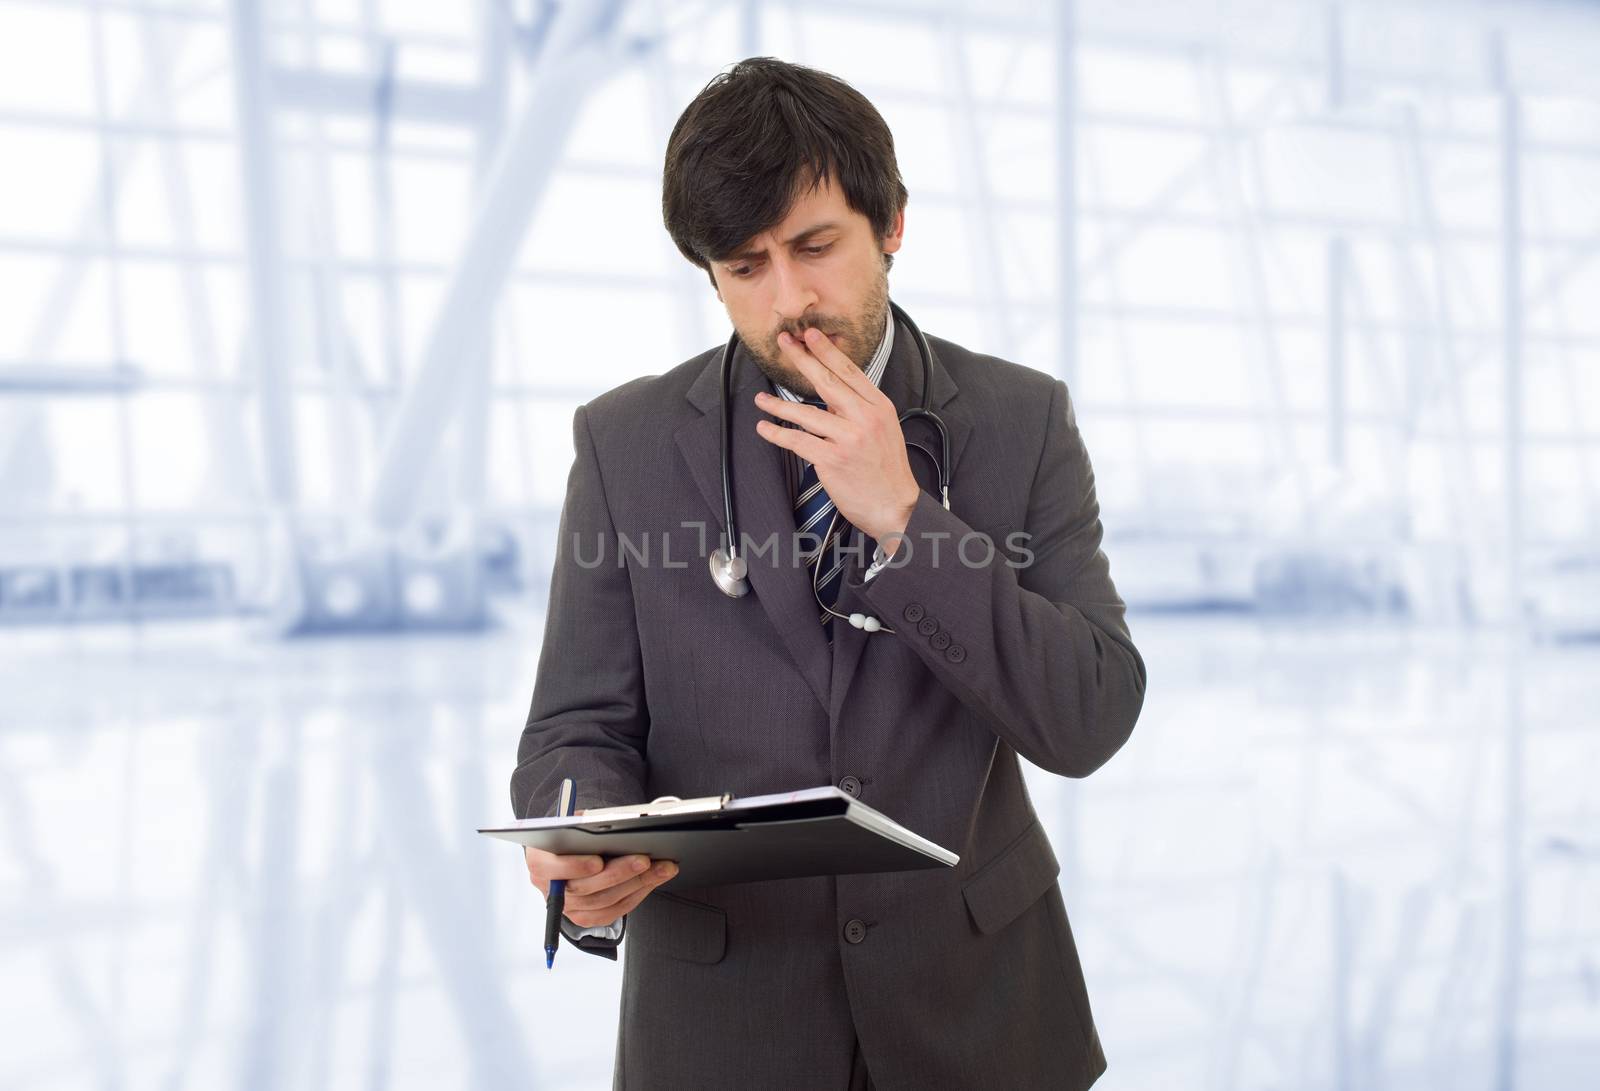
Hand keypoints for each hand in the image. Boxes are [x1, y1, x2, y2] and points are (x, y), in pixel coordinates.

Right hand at [524, 810, 678, 927]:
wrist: (566, 851)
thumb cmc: (572, 833)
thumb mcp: (571, 822)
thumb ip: (583, 824)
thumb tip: (608, 823)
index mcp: (540, 862)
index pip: (553, 868)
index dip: (575, 866)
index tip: (598, 861)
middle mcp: (551, 889)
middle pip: (586, 888)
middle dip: (619, 873)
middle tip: (644, 860)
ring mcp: (568, 907)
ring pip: (604, 901)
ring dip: (637, 884)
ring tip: (661, 868)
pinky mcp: (585, 917)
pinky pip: (613, 911)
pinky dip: (636, 895)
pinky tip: (653, 880)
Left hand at [752, 326, 919, 545]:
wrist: (894, 506)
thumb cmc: (887, 470)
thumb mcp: (884, 430)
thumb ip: (860, 409)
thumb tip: (831, 394)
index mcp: (879, 407)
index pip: (849, 372)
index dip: (827, 351)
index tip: (810, 335)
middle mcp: (865, 419)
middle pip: (826, 382)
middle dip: (802, 359)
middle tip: (784, 342)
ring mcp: (848, 439)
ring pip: (805, 413)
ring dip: (779, 405)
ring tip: (762, 399)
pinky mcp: (832, 460)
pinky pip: (798, 442)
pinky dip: (778, 434)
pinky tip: (765, 428)